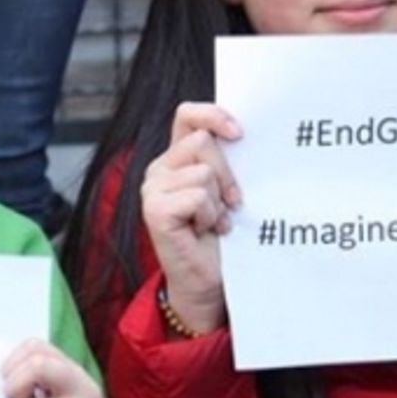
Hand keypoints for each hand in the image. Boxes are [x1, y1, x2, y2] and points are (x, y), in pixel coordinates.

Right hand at [140, 102, 241, 333]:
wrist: (208, 282)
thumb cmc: (221, 238)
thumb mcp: (225, 190)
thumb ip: (225, 161)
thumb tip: (243, 133)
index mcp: (176, 159)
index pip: (188, 115)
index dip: (212, 115)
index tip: (239, 133)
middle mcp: (159, 169)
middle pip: (202, 142)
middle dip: (227, 173)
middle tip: (232, 202)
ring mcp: (152, 189)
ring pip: (203, 171)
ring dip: (218, 201)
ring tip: (215, 221)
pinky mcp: (154, 210)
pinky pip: (197, 196)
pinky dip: (210, 216)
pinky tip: (205, 230)